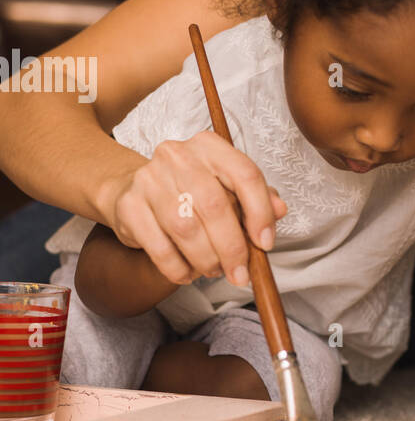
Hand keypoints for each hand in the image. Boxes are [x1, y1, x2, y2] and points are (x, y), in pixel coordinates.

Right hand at [101, 132, 287, 287]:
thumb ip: (256, 198)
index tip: (265, 244)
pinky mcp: (129, 205)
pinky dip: (178, 268)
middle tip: (240, 273)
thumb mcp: (226, 187)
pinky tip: (187, 273)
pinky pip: (159, 247)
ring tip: (213, 270)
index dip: (261, 213)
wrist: (132, 189)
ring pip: (186, 228)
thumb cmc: (189, 191)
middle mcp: (178, 155)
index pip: (245, 175)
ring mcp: (149, 178)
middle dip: (232, 248)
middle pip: (214, 205)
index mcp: (210, 147)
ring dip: (206, 259)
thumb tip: (280, 210)